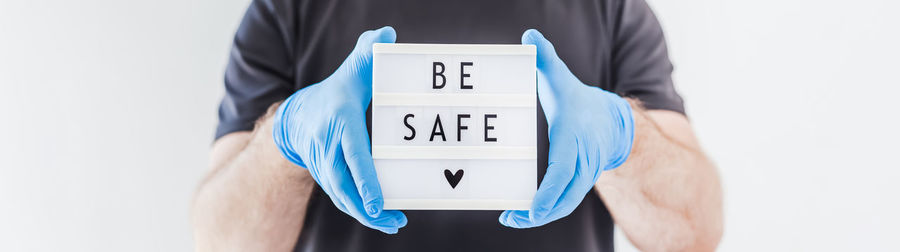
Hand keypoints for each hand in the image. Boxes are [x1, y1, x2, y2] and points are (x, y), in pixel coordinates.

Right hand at [272, 27, 406, 233]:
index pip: (353, 155)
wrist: (298, 119)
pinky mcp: (328, 178)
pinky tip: (382, 220)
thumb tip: (388, 36)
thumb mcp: (351, 71)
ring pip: (344, 197)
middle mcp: (329, 148)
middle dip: (367, 207)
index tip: (378, 202)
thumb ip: (368, 53)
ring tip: (393, 224)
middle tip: (393, 220)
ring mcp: (325, 167)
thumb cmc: (335, 93)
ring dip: (367, 216)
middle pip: (346, 185)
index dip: (365, 180)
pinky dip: (360, 212)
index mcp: (339, 123)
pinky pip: (344, 199)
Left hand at [500, 29, 634, 227]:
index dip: (549, 191)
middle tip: (513, 219)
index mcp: (575, 137)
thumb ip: (545, 58)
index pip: (564, 169)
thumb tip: (530, 36)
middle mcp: (583, 161)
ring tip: (512, 220)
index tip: (533, 208)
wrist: (611, 121)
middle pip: (565, 195)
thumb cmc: (578, 100)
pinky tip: (522, 216)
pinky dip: (545, 212)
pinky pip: (564, 202)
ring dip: (539, 216)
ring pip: (565, 203)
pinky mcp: (579, 184)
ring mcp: (583, 175)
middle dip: (541, 212)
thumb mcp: (562, 78)